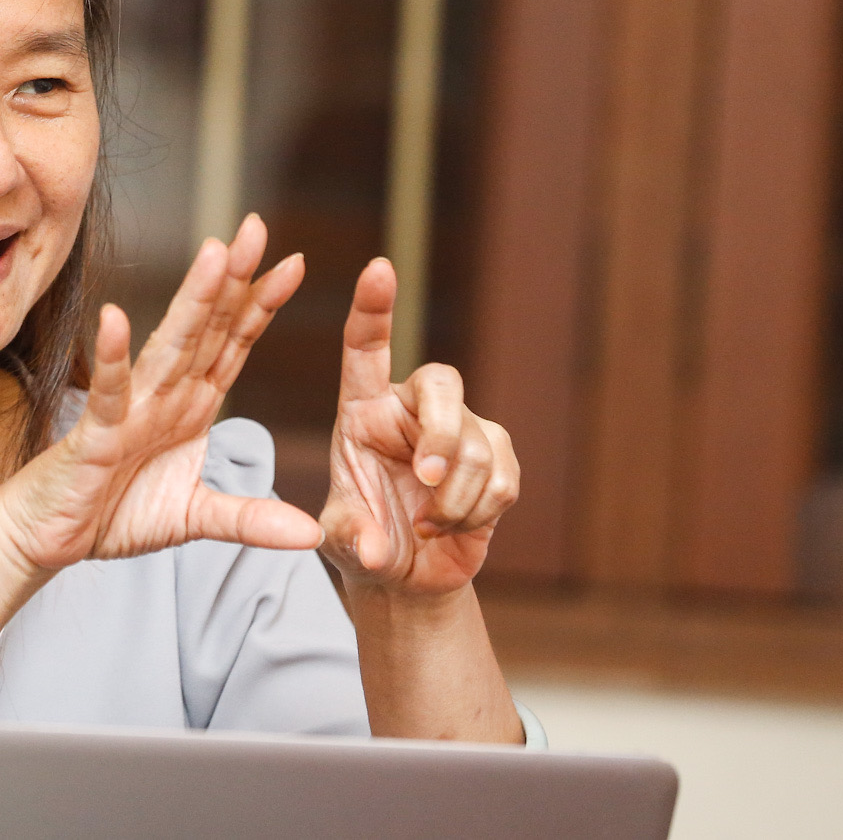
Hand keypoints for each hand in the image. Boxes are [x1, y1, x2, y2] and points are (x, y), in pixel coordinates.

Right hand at [0, 215, 321, 573]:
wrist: (48, 537)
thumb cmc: (113, 514)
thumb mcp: (195, 518)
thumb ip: (250, 520)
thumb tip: (310, 535)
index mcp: (190, 406)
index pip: (233, 345)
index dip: (261, 305)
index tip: (295, 262)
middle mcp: (164, 396)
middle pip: (207, 330)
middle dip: (233, 279)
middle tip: (255, 226)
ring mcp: (130, 410)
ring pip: (169, 348)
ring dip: (192, 302)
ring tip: (213, 255)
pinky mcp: (95, 434)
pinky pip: (108, 392)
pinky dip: (112, 358)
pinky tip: (116, 319)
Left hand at [319, 258, 518, 595]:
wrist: (405, 573)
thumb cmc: (362, 540)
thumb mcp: (340, 539)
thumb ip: (350, 538)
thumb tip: (373, 547)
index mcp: (363, 410)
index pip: (366, 348)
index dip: (373, 308)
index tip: (379, 268)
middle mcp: (412, 409)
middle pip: (442, 385)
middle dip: (442, 434)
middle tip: (427, 481)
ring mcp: (461, 429)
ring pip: (476, 445)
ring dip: (453, 499)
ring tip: (426, 524)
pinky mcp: (497, 459)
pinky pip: (501, 479)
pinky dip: (477, 513)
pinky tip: (452, 525)